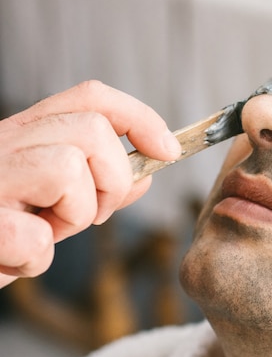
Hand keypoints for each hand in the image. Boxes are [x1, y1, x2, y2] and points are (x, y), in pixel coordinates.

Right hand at [0, 81, 180, 287]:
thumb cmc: (0, 228)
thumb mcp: (53, 203)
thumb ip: (99, 185)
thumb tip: (145, 174)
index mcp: (24, 133)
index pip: (91, 98)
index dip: (139, 117)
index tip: (169, 150)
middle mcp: (3, 142)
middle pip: (91, 130)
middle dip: (110, 180)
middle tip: (86, 213)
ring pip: (68, 167)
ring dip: (74, 215)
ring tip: (46, 231)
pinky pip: (36, 234)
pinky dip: (37, 258)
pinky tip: (15, 258)